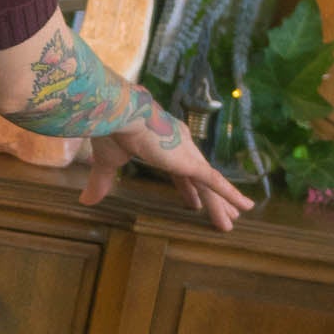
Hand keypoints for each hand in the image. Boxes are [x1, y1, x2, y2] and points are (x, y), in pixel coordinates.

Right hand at [78, 113, 255, 232]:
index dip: (186, 188)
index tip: (192, 202)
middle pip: (200, 179)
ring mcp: (188, 154)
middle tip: (223, 215)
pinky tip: (247, 207)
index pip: (180, 171)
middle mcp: (181, 147)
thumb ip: (101, 182)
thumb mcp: (107, 161)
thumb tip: (85, 201)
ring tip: (232, 222)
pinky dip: (231, 195)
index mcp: (163, 144)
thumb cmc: (112, 130)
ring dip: (221, 204)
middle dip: (210, 199)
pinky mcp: (190, 162)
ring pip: (209, 185)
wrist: (119, 112)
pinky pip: (215, 182)